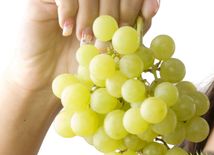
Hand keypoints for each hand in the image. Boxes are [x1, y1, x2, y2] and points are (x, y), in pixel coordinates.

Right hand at [7, 0, 158, 93]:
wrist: (47, 75)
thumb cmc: (83, 65)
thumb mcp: (115, 51)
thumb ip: (133, 30)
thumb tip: (152, 9)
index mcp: (113, 2)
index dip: (138, 2)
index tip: (146, 15)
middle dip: (117, 14)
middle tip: (111, 39)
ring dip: (92, 17)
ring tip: (86, 40)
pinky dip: (68, 11)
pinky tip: (68, 31)